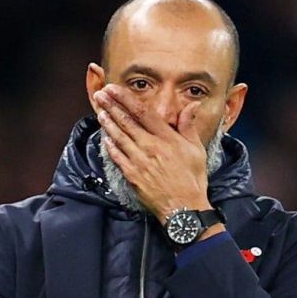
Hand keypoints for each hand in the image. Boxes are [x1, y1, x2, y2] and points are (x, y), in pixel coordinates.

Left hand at [94, 84, 211, 221]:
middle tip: (100, 95)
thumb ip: (189, 127)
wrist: (184, 209)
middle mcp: (150, 147)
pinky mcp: (132, 176)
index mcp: (167, 138)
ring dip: (108, 123)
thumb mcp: (196, 150)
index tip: (114, 89)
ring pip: (119, 138)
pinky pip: (118, 157)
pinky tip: (104, 138)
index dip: (125, 99)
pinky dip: (110, 147)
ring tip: (100, 112)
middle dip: (111, 106)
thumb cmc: (193, 179)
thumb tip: (192, 106)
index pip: (143, 112)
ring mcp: (139, 162)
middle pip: (126, 122)